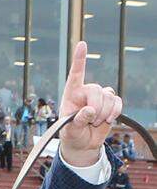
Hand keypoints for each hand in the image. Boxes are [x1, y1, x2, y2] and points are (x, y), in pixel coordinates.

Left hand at [57, 42, 122, 167]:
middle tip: (91, 121)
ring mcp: (99, 96)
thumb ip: (77, 121)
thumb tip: (89, 110)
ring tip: (95, 123)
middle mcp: (85, 92)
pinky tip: (108, 119)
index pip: (75, 75)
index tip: (82, 44)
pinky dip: (115, 112)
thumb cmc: (71, 135)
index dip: (79, 59)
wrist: (82, 144)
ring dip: (104, 113)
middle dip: (96, 108)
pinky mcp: (110, 103)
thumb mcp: (69, 131)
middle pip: (96, 90)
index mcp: (71, 94)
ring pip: (108, 97)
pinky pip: (118, 102)